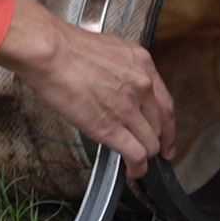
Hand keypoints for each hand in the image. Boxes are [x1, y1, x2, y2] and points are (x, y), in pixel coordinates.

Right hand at [0, 0, 176, 178]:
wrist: (51, 52)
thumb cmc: (67, 48)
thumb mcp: (109, 50)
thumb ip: (122, 70)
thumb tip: (120, 85)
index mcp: (142, 64)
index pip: (165, 102)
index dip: (168, 125)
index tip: (167, 136)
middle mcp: (142, 85)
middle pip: (161, 125)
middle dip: (157, 142)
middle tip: (154, 153)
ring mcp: (129, 107)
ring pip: (150, 143)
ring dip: (145, 156)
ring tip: (138, 165)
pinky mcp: (111, 128)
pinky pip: (135, 154)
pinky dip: (137, 168)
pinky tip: (133, 172)